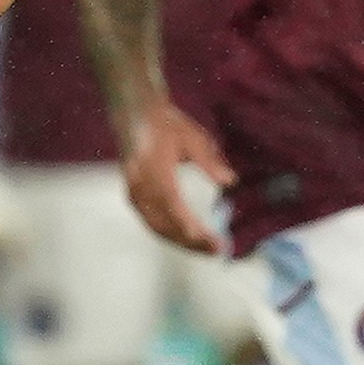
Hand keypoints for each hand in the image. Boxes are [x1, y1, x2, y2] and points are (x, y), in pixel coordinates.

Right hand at [117, 97, 235, 253]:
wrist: (134, 114)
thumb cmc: (166, 123)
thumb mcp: (192, 136)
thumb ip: (209, 160)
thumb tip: (230, 181)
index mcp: (153, 167)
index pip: (171, 203)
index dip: (187, 224)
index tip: (208, 239)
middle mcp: (139, 184)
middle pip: (164, 223)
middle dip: (191, 242)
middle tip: (218, 250)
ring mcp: (133, 193)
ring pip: (157, 228)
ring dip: (182, 243)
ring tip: (208, 250)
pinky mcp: (133, 197)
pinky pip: (151, 223)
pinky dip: (171, 235)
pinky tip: (190, 240)